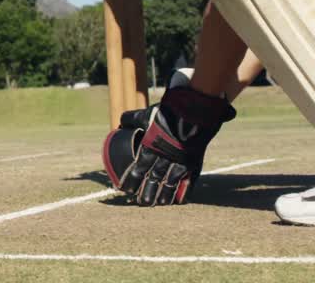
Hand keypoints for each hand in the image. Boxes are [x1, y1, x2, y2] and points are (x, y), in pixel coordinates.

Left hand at [106, 87, 234, 205]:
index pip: (138, 168)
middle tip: (142, 203)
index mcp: (151, 147)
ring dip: (164, 194)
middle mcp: (165, 157)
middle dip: (147, 192)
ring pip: (170, 183)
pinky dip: (185, 191)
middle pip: (154, 179)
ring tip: (159, 203)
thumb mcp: (145, 114)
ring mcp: (181, 161)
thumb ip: (131, 119)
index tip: (125, 190)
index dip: (131, 180)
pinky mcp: (195, 162)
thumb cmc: (167, 112)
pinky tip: (180, 200)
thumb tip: (119, 124)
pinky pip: (189, 181)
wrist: (194, 111)